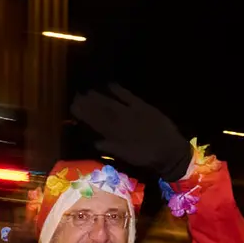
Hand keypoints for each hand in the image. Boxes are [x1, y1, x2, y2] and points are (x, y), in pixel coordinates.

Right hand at [70, 85, 192, 180]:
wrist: (170, 152)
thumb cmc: (146, 157)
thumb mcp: (125, 156)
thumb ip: (109, 148)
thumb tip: (94, 141)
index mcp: (116, 136)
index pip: (96, 123)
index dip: (84, 115)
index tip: (73, 107)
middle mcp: (122, 123)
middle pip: (102, 111)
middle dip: (88, 103)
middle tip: (76, 96)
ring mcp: (132, 113)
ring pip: (111, 103)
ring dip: (98, 97)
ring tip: (87, 91)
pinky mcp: (143, 107)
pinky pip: (127, 96)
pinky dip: (117, 90)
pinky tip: (108, 84)